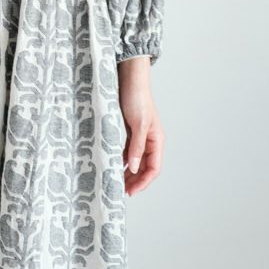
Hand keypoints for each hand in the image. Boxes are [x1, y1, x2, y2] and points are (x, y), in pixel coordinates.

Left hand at [117, 55, 163, 195]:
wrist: (129, 77)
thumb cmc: (137, 97)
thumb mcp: (138, 123)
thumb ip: (136, 146)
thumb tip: (132, 168)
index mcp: (156, 139)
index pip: (153, 168)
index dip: (143, 182)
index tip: (130, 191)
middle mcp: (149, 139)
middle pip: (144, 167)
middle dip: (134, 180)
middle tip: (120, 191)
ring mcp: (138, 135)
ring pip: (134, 160)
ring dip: (127, 171)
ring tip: (115, 181)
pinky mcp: (128, 129)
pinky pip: (126, 149)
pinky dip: (120, 159)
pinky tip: (112, 164)